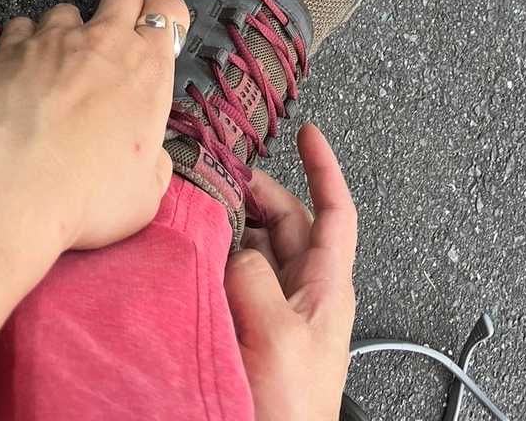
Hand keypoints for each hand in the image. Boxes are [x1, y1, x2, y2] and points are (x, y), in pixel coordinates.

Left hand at [0, 0, 189, 250]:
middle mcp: (105, 40)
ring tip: (56, 70)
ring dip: (67, 33)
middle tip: (112, 44)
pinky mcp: (10, 47)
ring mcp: (55, 38)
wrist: (11, 186)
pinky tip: (19, 73)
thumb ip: (154, 165)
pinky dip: (23, 45)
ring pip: (68, 9)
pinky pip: (21, 27)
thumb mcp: (144, 195)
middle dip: (123, 6)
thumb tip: (151, 158)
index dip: (164, 18)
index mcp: (148, 69)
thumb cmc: (86, 194)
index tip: (154, 40)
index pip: (169, 10)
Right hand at [224, 125, 356, 420]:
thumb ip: (255, 279)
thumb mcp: (278, 335)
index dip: (324, 168)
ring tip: (202, 210)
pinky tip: (190, 256)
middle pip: (285, 223)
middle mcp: (302, 296)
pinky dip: (214, 260)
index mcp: (325, 289)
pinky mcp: (246, 334)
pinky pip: (230, 282)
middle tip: (223, 173)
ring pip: (255, 250)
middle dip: (258, 192)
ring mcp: (274, 315)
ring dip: (231, 226)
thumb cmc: (290, 412)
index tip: (309, 133)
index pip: (335, 212)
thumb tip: (233, 246)